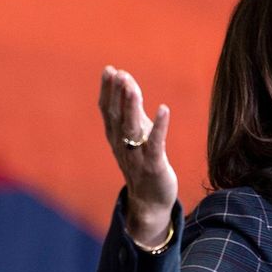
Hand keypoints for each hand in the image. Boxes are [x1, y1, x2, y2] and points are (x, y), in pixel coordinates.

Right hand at [98, 66, 176, 247]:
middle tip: (117, 73)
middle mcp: (122, 145)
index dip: (107, 91)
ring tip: (131, 86)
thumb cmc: (142, 163)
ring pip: (132, 128)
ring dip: (131, 106)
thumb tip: (125, 81)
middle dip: (116, 94)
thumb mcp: (133, 135)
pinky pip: (155, 144)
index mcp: (116, 137)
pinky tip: (163, 109)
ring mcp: (137, 156)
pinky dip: (159, 126)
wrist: (149, 202)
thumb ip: (130, 110)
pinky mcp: (154, 166)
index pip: (108, 111)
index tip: (109, 69)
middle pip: (117, 117)